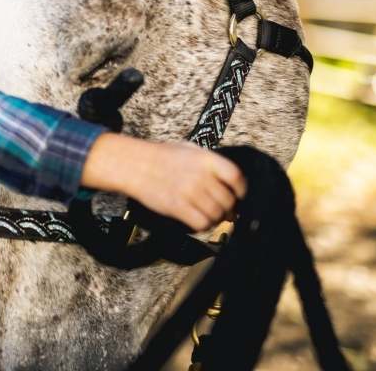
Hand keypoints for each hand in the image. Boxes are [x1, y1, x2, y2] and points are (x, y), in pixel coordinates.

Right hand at [81, 134, 245, 231]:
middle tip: (223, 210)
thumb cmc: (160, 156)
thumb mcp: (188, 148)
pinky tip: (196, 220)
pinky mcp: (178, 207)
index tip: (239, 195)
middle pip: (228, 201)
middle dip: (228, 209)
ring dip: (215, 219)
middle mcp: (200, 176)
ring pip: (216, 215)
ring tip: (207, 215)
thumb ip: (209, 162)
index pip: (236, 177)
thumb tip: (228, 181)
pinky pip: (201, 224)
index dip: (241, 190)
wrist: (134, 164)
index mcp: (205, 159)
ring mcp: (189, 192)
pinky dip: (202, 226)